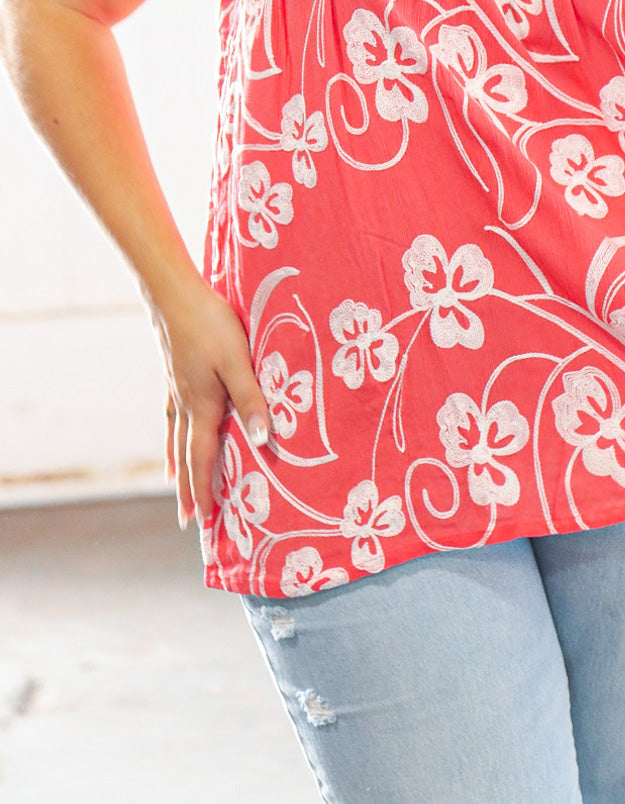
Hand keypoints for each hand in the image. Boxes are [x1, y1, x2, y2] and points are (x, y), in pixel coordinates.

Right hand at [149, 273, 270, 529]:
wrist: (174, 294)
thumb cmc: (210, 324)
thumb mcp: (237, 361)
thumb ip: (250, 399)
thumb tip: (263, 441)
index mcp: (201, 406)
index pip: (202, 459)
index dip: (203, 490)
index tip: (203, 521)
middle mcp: (185, 404)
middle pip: (185, 456)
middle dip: (188, 489)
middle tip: (187, 520)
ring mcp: (176, 390)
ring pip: (176, 438)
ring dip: (177, 465)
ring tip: (172, 486)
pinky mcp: (174, 374)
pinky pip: (171, 416)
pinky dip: (171, 434)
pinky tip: (172, 430)